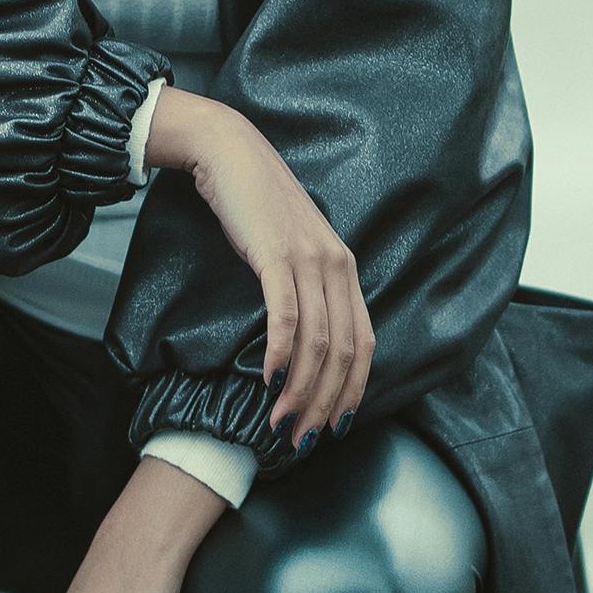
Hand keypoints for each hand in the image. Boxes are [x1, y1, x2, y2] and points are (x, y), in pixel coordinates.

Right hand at [143, 90, 373, 445]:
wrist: (229, 154)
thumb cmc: (254, 207)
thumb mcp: (290, 250)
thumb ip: (305, 290)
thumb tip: (301, 344)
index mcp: (345, 270)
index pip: (363, 344)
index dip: (353, 391)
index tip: (333, 426)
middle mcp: (336, 266)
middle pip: (343, 352)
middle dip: (324, 403)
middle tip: (301, 438)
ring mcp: (309, 259)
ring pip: (317, 342)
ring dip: (300, 391)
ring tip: (279, 422)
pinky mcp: (276, 254)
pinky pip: (285, 315)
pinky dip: (281, 354)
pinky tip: (269, 380)